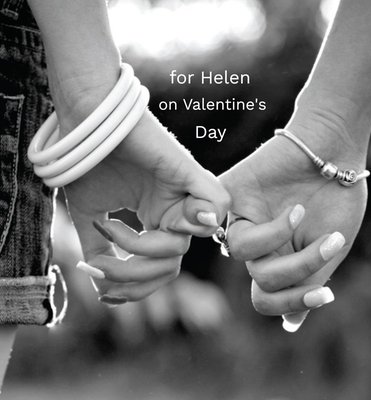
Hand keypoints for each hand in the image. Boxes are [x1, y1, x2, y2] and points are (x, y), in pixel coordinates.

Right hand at [51, 68, 229, 302]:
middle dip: (134, 276)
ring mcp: (183, 195)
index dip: (138, 289)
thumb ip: (101, 252)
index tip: (106, 294)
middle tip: (101, 264)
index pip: (162, 269)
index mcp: (155, 221)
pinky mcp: (189, 173)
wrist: (87, 121)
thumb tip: (103, 289)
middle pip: (172, 265)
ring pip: (184, 245)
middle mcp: (173, 212)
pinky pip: (216, 204)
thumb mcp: (91, 217)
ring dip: (144, 250)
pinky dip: (197, 219)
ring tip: (111, 228)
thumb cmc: (89, 164)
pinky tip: (165, 221)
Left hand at [220, 117, 367, 330]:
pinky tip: (294, 211)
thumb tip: (289, 325)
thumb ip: (306, 283)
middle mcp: (257, 244)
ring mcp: (241, 221)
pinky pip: (231, 230)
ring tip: (305, 217)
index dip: (293, 302)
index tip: (326, 294)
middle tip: (331, 245)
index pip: (267, 297)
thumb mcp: (328, 247)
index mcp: (278, 258)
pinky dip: (271, 229)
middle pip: (260, 282)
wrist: (333, 151)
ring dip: (284, 244)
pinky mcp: (228, 197)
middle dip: (299, 270)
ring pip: (243, 256)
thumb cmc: (335, 197)